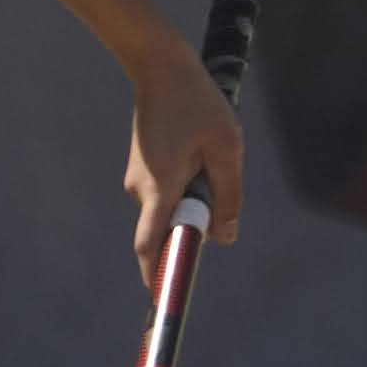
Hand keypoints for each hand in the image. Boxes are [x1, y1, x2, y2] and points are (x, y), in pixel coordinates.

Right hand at [123, 39, 242, 289]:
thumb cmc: (197, 105)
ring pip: (171, 205)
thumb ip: (228, 196)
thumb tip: (224, 236)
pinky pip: (167, 191)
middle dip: (197, 216)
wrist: (160, 67)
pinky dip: (186, 181)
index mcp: (160, 187)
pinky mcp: (142, 169)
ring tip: (207, 148)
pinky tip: (196, 145)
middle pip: (170, 225)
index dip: (156, 275)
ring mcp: (138, 179)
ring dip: (194, 193)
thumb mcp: (226, 149)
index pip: (151, 244)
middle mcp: (141, 188)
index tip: (161, 299)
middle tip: (214, 171)